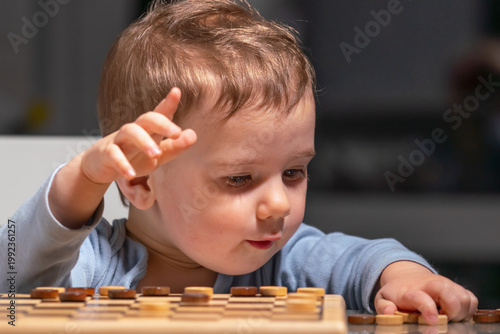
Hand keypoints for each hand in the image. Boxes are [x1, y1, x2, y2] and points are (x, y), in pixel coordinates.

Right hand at [81, 87, 195, 184]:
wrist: (101, 168)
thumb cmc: (134, 158)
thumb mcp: (158, 156)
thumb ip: (175, 147)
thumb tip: (193, 135)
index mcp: (148, 130)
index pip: (159, 113)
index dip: (168, 102)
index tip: (177, 91)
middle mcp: (134, 130)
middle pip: (146, 118)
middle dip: (162, 123)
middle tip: (176, 133)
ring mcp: (118, 140)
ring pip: (130, 132)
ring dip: (144, 141)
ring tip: (156, 154)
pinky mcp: (105, 154)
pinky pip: (113, 154)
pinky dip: (122, 164)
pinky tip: (130, 174)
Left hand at [374, 261, 477, 323]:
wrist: (408, 277)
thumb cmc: (397, 293)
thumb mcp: (383, 298)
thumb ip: (383, 306)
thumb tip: (389, 312)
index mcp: (411, 291)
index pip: (420, 297)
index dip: (427, 308)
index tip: (432, 319)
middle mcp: (431, 285)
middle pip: (449, 293)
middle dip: (452, 309)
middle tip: (444, 318)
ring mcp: (446, 285)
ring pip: (464, 298)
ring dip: (460, 313)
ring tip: (446, 316)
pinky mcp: (457, 288)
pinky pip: (472, 300)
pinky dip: (467, 310)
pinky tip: (454, 313)